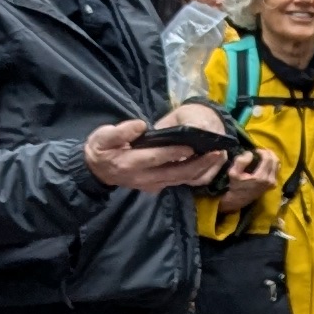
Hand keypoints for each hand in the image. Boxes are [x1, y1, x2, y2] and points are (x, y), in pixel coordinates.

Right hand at [86, 104, 236, 192]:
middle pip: (175, 173)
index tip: (192, 146)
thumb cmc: (101, 149)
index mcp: (130, 163)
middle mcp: (143, 178)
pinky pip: (178, 183)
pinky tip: (207, 165)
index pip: (156, 158)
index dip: (175, 152)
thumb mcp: (102, 136)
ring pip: (180, 180)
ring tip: (216, 158)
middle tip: (215, 153)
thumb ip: (121, 132)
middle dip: (197, 164)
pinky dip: (194, 175)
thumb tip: (141, 125)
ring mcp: (151, 185)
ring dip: (200, 170)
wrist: (97, 171)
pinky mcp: (156, 187)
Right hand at [219, 154, 278, 212]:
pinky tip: (265, 162)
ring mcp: (273, 183)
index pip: (268, 159)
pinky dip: (272, 163)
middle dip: (268, 153)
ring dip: (271, 157)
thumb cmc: (235, 186)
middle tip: (260, 151)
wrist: (238, 199)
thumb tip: (250, 154)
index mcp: (261, 177)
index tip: (255, 150)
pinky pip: (276, 170)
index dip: (262, 151)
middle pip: (275, 160)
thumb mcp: (233, 172)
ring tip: (263, 155)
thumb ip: (241, 161)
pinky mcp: (273, 184)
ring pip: (277, 164)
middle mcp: (270, 180)